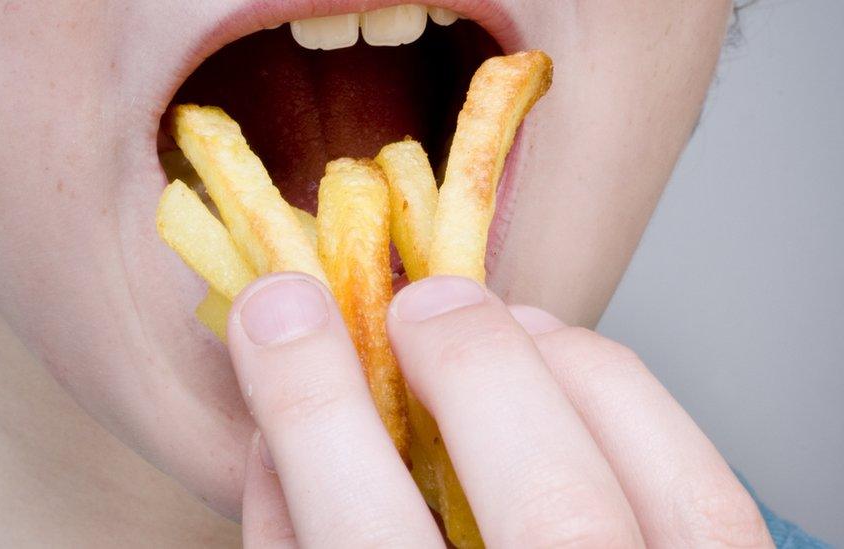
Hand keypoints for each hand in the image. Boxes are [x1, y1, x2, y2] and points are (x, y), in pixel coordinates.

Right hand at [227, 273, 770, 547]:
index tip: (279, 311)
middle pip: (553, 509)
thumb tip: (275, 422)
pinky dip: (626, 399)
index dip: (311, 404)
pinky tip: (562, 365)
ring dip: (566, 367)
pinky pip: (707, 488)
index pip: (367, 542)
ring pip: (663, 487)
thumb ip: (293, 547)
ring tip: (491, 321)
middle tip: (415, 303)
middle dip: (473, 366)